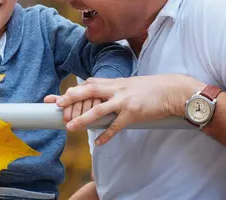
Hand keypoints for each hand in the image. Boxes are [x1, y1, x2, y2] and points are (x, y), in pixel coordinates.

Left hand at [46, 74, 203, 144]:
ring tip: (70, 127)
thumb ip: (110, 90)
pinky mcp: (133, 113)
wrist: (172, 90)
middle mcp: (115, 89)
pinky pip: (117, 125)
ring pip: (99, 109)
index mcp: (112, 83)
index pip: (86, 85)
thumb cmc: (147, 89)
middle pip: (88, 91)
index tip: (54, 99)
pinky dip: (107, 134)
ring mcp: (124, 101)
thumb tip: (94, 96)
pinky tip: (99, 142)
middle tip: (57, 107)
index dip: (69, 93)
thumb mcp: (125, 85)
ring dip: (84, 119)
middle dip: (71, 99)